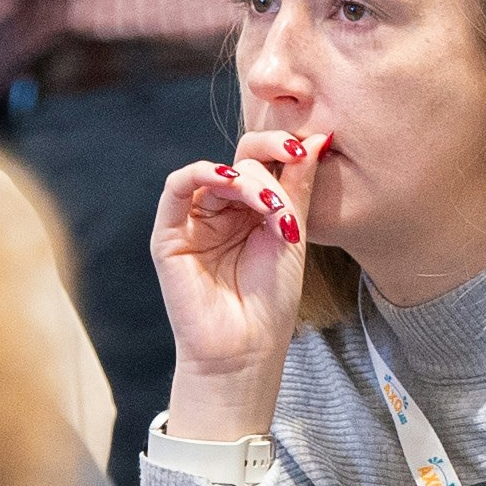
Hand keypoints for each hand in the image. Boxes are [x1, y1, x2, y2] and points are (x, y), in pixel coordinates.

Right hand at [151, 134, 319, 440]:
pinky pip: (177, 188)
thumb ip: (298, 186)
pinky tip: (228, 181)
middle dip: (269, 158)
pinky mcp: (168, 234)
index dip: (282, 146)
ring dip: (247, 179)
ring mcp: (194, 220)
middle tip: (290, 170)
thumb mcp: (293, 234)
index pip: (263, 162)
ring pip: (215, 173)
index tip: (309, 145)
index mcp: (252, 210)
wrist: (247, 349)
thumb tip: (316, 136)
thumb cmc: (271, 300)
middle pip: (241, 161)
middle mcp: (222, 210)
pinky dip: (201, 174)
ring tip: (270, 204)